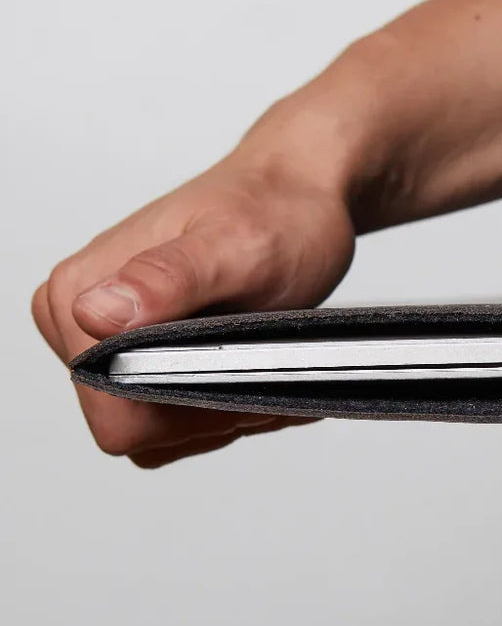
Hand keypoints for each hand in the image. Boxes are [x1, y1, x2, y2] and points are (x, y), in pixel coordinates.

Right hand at [33, 94, 360, 466]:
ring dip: (221, 409)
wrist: (297, 196)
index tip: (240, 372)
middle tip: (262, 363)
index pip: (113, 411)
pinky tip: (255, 370)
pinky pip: (174, 418)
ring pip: (159, 429)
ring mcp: (110, 339)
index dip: (186, 410)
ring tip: (263, 360)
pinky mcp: (141, 354)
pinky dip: (221, 406)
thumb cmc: (272, 212)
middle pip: (137, 426)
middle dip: (208, 411)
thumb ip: (168, 279)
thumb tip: (96, 312)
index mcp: (79, 292)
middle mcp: (79, 318)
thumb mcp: (235, 245)